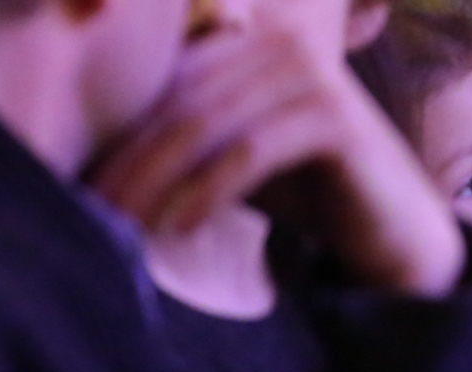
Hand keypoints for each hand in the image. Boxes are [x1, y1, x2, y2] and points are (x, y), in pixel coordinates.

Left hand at [89, 24, 463, 297]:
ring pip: (208, 127)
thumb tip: (84, 152)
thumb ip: (181, 135)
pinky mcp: (336, 118)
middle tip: (94, 213)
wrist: (392, 232)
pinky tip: (181, 229)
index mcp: (253, 39)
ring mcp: (314, 75)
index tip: (79, 187)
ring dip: (158, 182)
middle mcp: (284, 42)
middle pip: (181, 102)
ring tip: (127, 227)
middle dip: (131, 162)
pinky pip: (250, 153)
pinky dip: (208, 193)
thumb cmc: (306, 191)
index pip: (167, 82)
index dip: (120, 134)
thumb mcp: (233, 153)